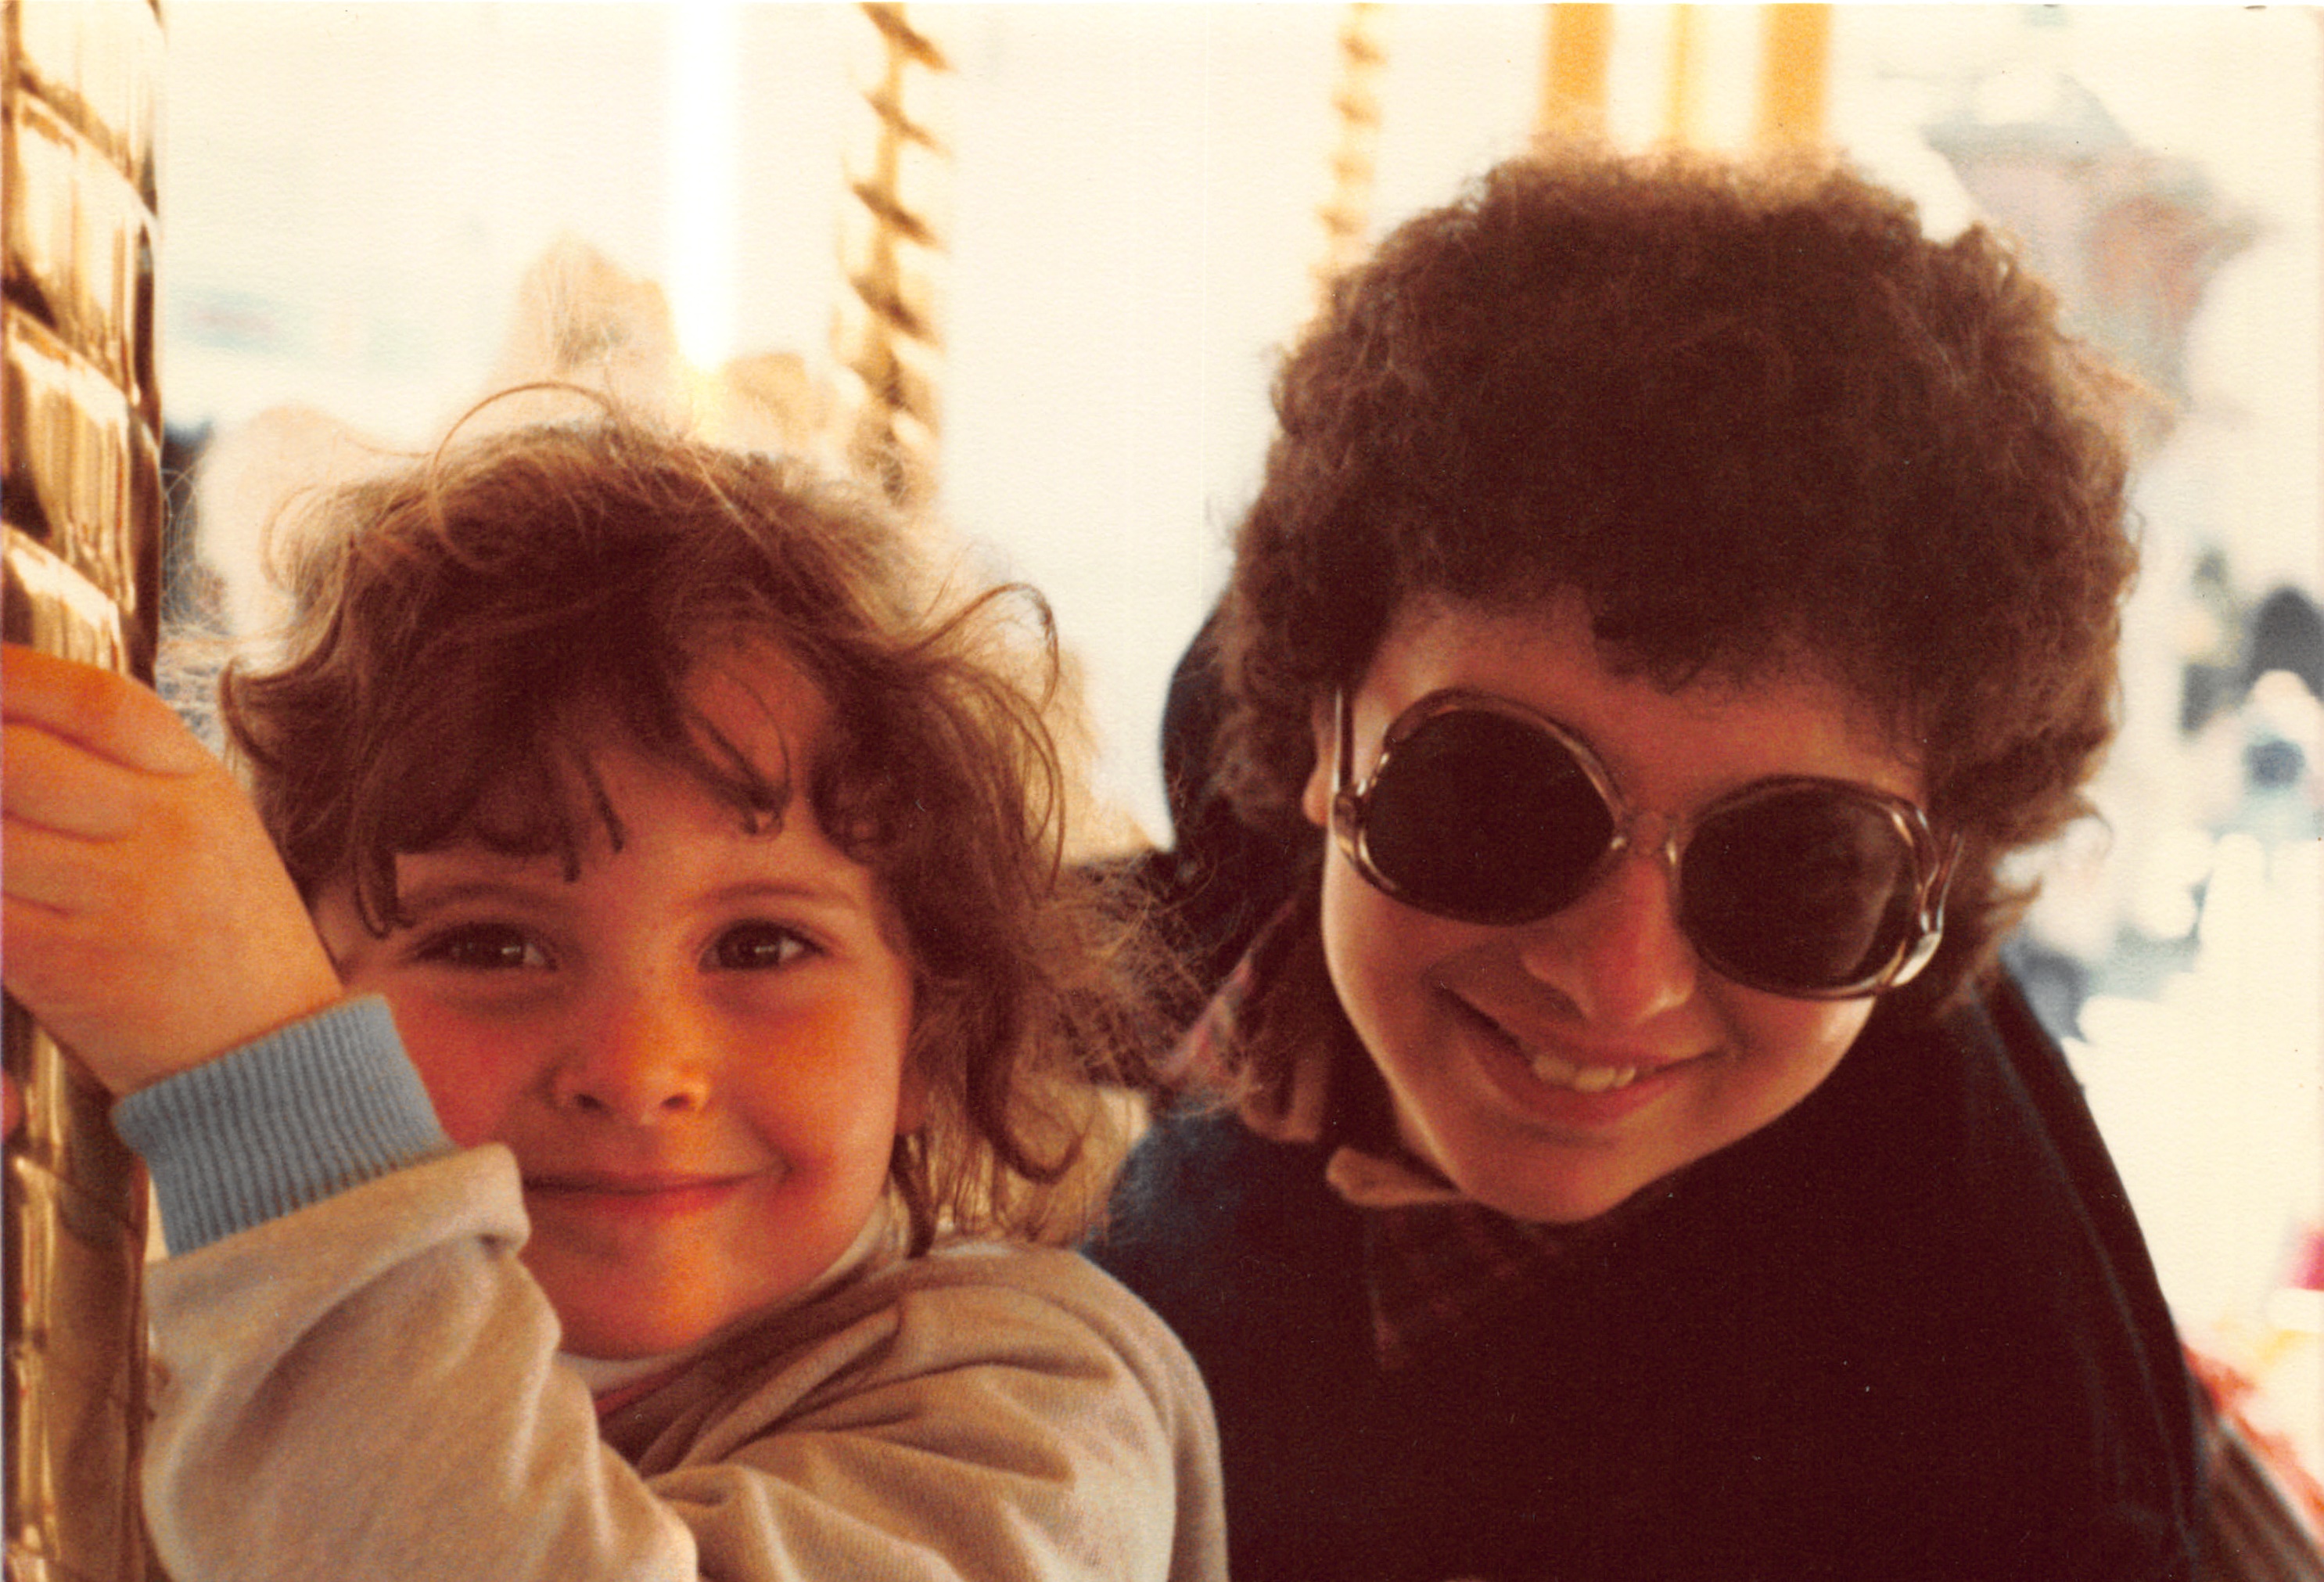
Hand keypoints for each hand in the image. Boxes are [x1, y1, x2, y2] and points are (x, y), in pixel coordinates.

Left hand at [2, 644, 344, 1094]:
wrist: (271, 1058)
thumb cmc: (233, 945)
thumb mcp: (216, 833)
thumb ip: (136, 780)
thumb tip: (21, 731)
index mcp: (200, 789)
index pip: (96, 701)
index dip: (13, 678)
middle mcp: (164, 830)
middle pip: (15, 755)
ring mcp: (117, 896)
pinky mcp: (67, 963)